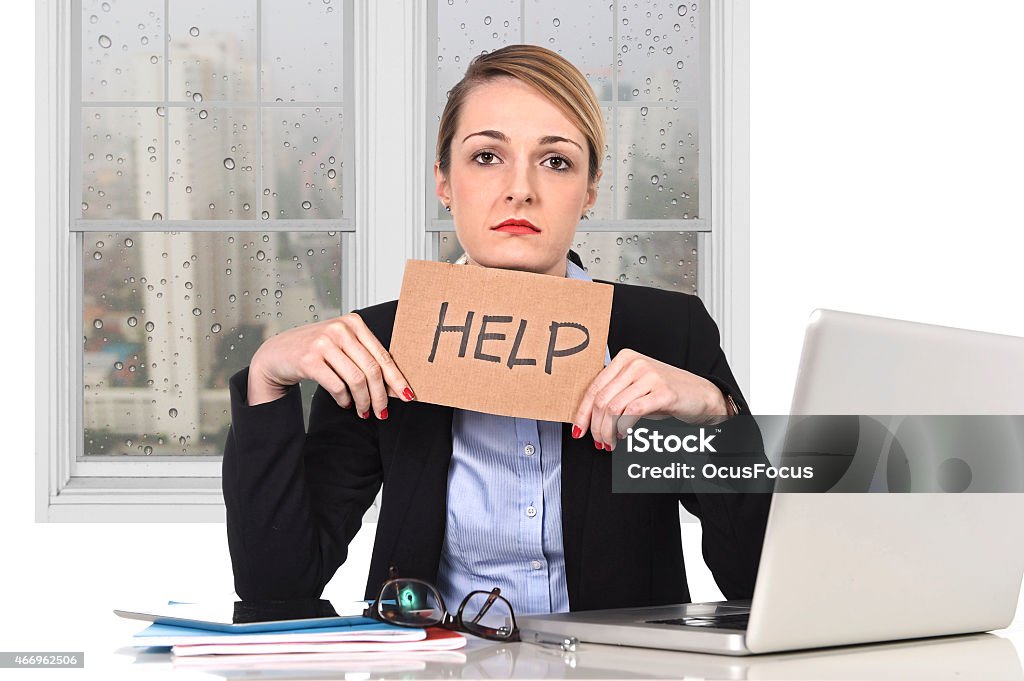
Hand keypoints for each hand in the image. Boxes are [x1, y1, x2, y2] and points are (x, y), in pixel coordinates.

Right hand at [247, 313, 414, 418]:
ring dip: (363, 401)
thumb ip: (366, 360)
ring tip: (364, 411)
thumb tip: (396, 387)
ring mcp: (323, 343)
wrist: (278, 354)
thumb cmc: (316, 351)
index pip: (383, 355)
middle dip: (381, 396)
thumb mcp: (343, 347)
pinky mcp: (309, 359)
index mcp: (354, 323)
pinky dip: (345, 399)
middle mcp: (340, 329)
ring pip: (357, 379)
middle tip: (382, 412)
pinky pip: (337, 386)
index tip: (407, 395)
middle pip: (372, 369)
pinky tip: (345, 403)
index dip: (397, 379)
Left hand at [571, 349, 727, 450]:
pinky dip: (623, 428)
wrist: (700, 394)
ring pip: (613, 408)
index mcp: (624, 359)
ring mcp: (650, 376)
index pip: (594, 388)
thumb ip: (613, 394)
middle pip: (602, 400)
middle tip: (598, 442)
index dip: (583, 413)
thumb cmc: (664, 393)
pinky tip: (623, 435)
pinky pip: (632, 412)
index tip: (579, 430)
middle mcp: (635, 364)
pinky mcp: (663, 392)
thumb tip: (587, 417)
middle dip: (596, 427)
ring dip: (608, 431)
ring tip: (610, 442)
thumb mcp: (635, 388)